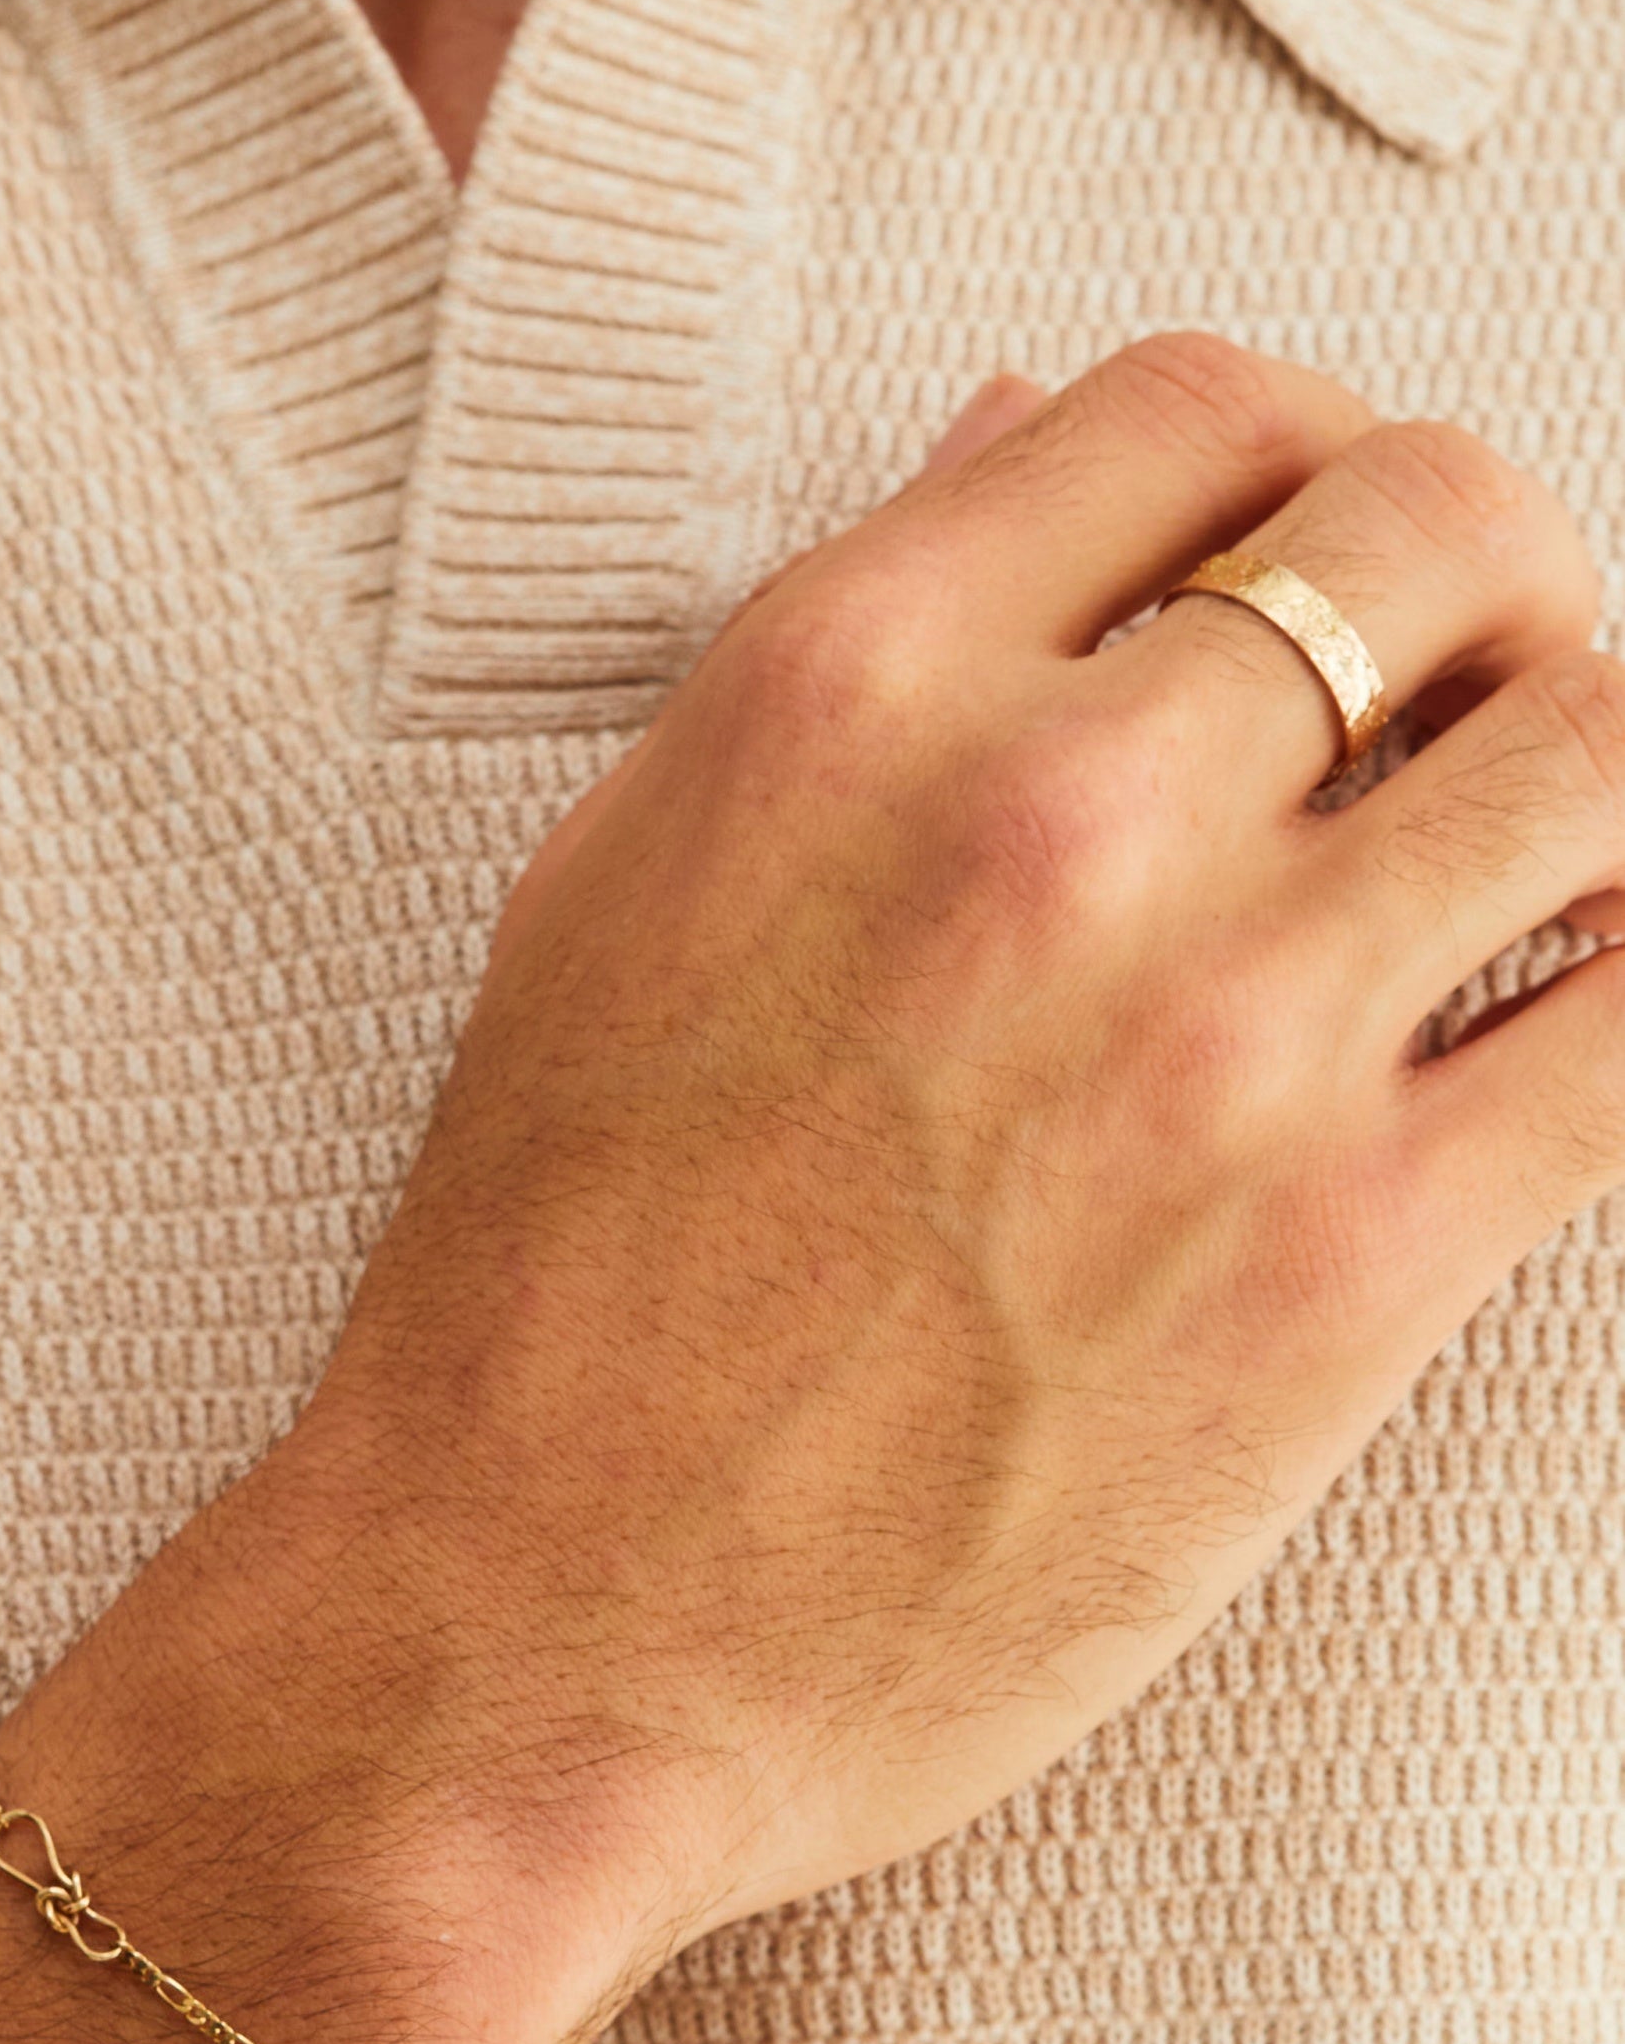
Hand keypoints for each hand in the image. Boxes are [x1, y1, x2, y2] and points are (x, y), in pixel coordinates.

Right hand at [286, 331, 1624, 2006]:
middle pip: (1440, 529)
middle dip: (1484, 586)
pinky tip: (1588, 1011)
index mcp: (842, 696)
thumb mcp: (615, 890)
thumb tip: (1006, 445)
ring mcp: (1221, 1034)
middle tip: (1462, 692)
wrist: (527, 1635)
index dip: (1297, 459)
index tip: (1309, 549)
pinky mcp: (1360, 1262)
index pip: (1197, 407)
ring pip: (1602, 746)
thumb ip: (838, 664)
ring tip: (1530, 867)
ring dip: (1594, 775)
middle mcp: (1045, 817)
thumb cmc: (536, 1298)